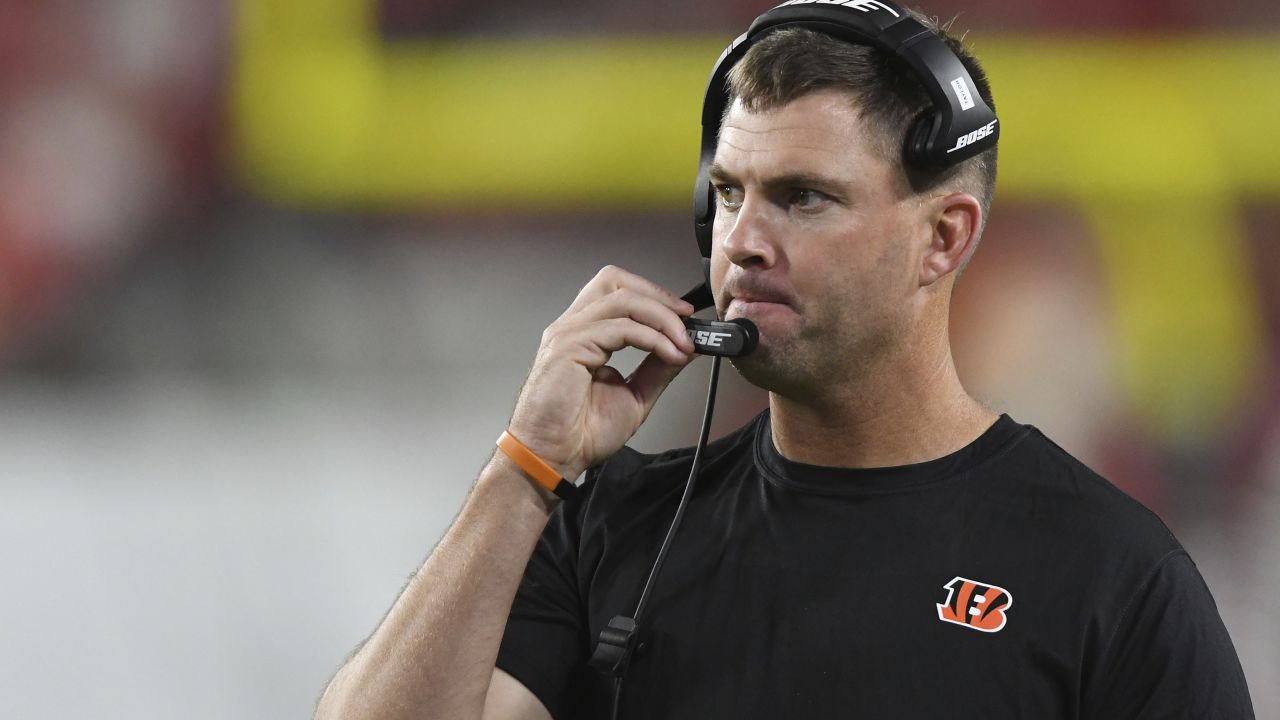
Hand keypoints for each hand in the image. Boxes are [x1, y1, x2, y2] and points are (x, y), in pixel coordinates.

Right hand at [506, 265, 696, 480]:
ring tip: (683, 344)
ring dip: (661, 319)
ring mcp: (567, 334)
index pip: (618, 290)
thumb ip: (658, 367)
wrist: (553, 458)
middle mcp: (573, 326)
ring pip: (622, 300)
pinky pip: (619, 328)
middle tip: (686, 321)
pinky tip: (668, 354)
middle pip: (615, 280)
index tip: (685, 318)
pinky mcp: (568, 347)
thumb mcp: (635, 394)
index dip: (654, 296)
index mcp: (584, 333)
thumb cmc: (580, 432)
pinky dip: (652, 338)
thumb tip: (687, 346)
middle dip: (657, 295)